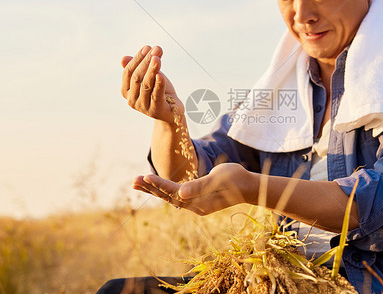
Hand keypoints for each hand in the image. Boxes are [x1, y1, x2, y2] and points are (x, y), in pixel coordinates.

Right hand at [121, 45, 183, 123]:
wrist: (172, 111)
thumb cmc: (158, 91)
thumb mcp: (148, 78)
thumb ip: (138, 68)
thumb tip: (123, 58)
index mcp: (126, 91)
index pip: (128, 72)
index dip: (137, 59)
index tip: (148, 47)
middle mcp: (132, 100)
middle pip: (137, 77)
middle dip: (146, 61)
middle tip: (157, 49)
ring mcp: (143, 107)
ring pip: (146, 85)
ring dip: (152, 69)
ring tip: (158, 57)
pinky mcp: (155, 111)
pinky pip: (156, 95)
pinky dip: (158, 84)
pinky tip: (160, 74)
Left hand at [132, 163, 256, 214]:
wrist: (249, 187)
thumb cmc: (235, 178)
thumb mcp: (218, 179)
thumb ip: (199, 186)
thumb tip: (181, 193)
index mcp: (199, 201)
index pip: (174, 192)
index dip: (159, 184)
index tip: (146, 176)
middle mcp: (195, 206)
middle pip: (168, 197)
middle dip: (150, 188)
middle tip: (133, 180)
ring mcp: (196, 205)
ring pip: (170, 197)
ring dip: (153, 189)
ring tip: (137, 182)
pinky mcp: (197, 201)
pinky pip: (176, 196)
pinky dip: (163, 190)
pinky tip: (155, 187)